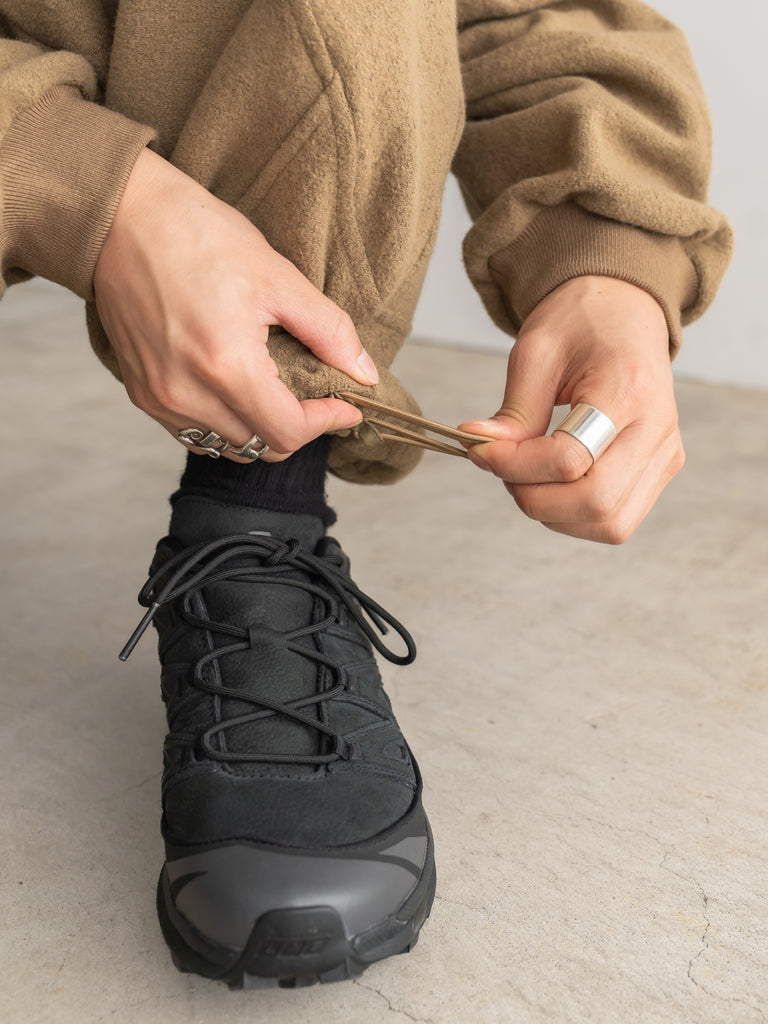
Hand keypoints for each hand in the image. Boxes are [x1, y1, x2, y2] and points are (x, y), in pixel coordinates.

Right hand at [93, 148, 374, 461]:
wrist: (120, 217)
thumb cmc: (196, 235)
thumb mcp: (277, 277)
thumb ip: (329, 331)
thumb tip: (364, 373)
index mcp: (225, 367)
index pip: (288, 432)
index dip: (326, 422)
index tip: (346, 404)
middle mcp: (187, 395)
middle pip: (260, 448)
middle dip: (298, 428)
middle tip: (318, 398)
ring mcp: (159, 399)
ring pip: (227, 447)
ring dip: (261, 430)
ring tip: (279, 394)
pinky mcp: (142, 394)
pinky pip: (194, 433)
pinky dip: (225, 424)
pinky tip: (238, 392)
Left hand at [459, 276, 684, 543]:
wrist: (624, 311)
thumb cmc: (581, 323)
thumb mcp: (536, 352)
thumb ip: (513, 411)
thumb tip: (480, 450)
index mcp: (629, 390)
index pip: (570, 459)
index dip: (515, 465)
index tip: (480, 449)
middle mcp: (658, 429)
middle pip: (594, 501)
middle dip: (533, 497)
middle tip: (503, 467)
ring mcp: (665, 454)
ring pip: (608, 523)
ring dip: (553, 512)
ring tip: (528, 474)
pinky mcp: (662, 469)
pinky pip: (616, 520)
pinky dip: (574, 516)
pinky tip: (554, 483)